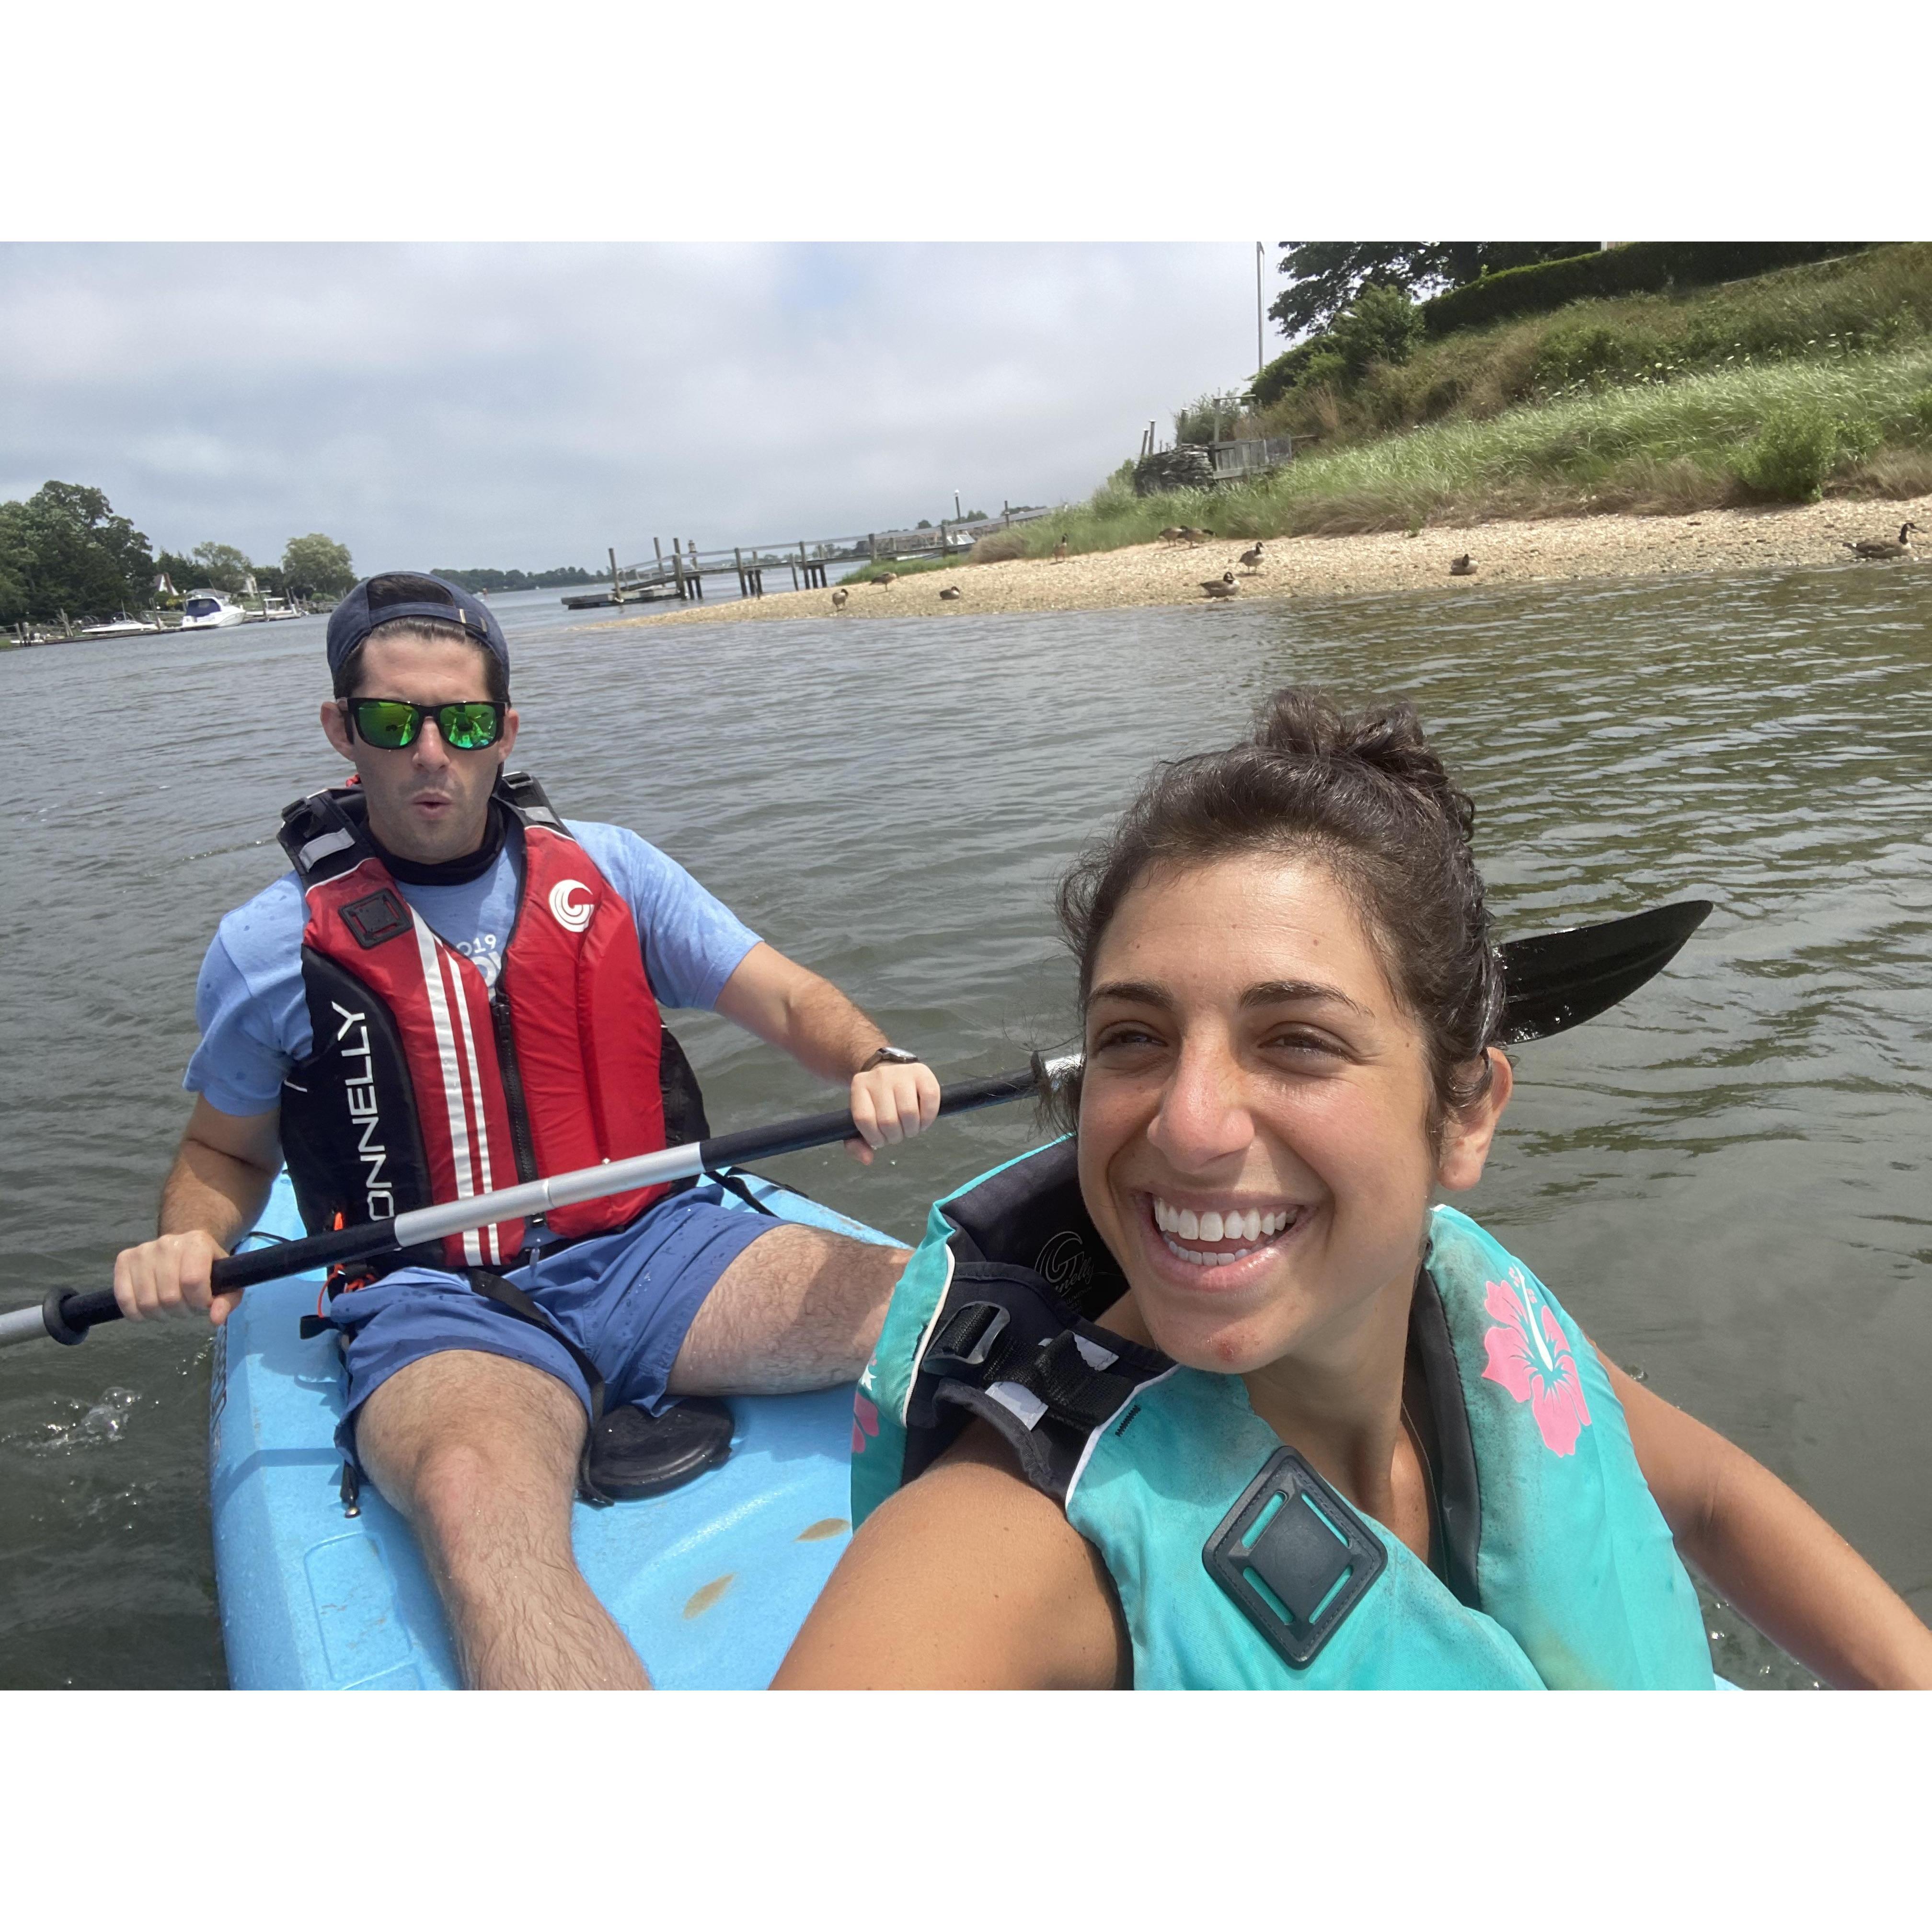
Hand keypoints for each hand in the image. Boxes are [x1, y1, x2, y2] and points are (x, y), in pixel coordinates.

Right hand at [112, 1230, 239, 1326]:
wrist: (183, 1249)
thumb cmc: (208, 1269)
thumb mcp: (226, 1283)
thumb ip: (227, 1301)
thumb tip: (216, 1319)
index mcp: (197, 1243)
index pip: (193, 1281)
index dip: (198, 1302)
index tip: (202, 1303)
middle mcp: (167, 1243)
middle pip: (169, 1296)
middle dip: (180, 1310)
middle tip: (185, 1306)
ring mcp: (142, 1250)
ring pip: (146, 1302)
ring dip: (160, 1314)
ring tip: (169, 1306)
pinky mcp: (124, 1259)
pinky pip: (124, 1299)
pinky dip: (136, 1314)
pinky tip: (148, 1309)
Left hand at [845, 1059, 941, 1164]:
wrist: (893, 1071)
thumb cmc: (877, 1101)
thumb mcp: (861, 1118)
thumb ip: (856, 1143)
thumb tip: (867, 1159)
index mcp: (860, 1086)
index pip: (864, 1119)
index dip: (874, 1137)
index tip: (880, 1139)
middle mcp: (880, 1076)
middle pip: (888, 1120)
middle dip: (895, 1137)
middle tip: (898, 1134)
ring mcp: (902, 1073)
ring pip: (909, 1112)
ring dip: (912, 1130)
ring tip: (910, 1128)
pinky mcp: (923, 1072)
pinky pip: (930, 1100)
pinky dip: (928, 1119)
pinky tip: (922, 1121)